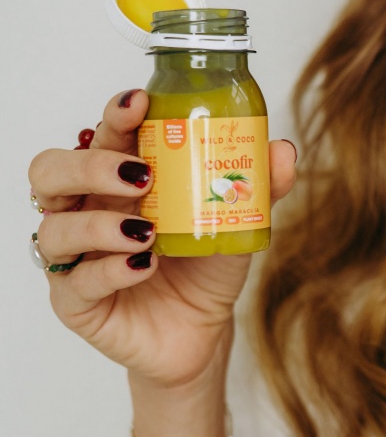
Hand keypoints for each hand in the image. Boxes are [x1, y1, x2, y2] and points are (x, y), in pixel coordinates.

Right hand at [28, 90, 296, 387]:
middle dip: (91, 165)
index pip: (100, 134)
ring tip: (146, 232)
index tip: (139, 103)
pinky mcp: (74, 302)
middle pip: (52, 171)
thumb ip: (258, 186)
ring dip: (99, 224)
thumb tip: (282, 151)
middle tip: (141, 175)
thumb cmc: (205, 269)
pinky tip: (145, 267)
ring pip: (53, 228)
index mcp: (117, 181)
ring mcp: (76, 257)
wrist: (203, 333)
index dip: (113, 115)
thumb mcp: (237, 223)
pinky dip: (112, 270)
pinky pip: (76, 281)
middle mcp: (87, 211)